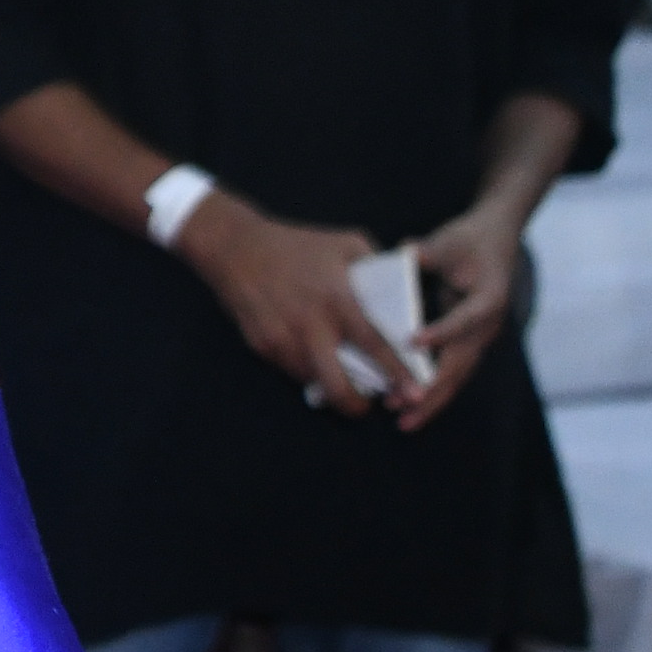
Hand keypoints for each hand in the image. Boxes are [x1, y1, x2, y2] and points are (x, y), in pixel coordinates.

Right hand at [171, 188, 423, 418]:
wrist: (234, 247)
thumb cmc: (297, 243)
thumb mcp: (346, 243)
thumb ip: (377, 268)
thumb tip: (400, 293)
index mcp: (337, 299)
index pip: (375, 345)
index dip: (398, 373)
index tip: (417, 393)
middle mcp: (309, 325)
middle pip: (337, 383)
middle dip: (357, 405)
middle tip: (368, 407)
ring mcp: (282, 338)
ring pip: (313, 382)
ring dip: (331, 386)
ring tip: (343, 379)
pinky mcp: (261, 345)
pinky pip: (291, 369)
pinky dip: (308, 370)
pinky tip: (314, 358)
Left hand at [397, 199, 532, 428]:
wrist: (496, 240)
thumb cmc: (469, 239)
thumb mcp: (448, 241)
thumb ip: (426, 251)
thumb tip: (405, 253)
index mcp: (490, 298)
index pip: (465, 319)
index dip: (441, 332)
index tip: (412, 342)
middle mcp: (488, 324)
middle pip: (462, 362)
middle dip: (431, 388)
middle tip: (403, 408)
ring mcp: (481, 337)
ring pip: (458, 375)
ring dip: (431, 398)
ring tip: (403, 420)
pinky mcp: (469, 343)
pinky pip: (451, 371)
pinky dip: (431, 389)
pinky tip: (408, 407)